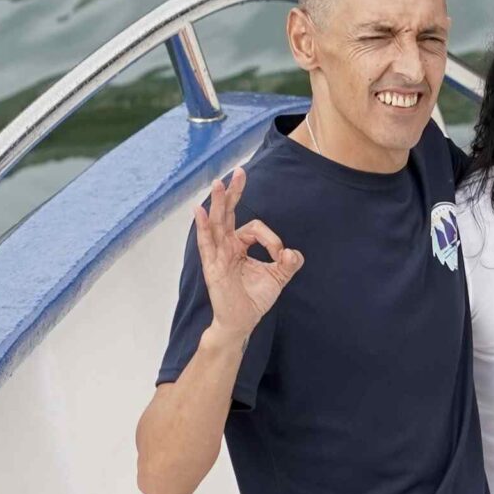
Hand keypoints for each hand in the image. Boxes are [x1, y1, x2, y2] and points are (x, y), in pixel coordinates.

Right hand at [194, 167, 302, 340]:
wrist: (241, 322)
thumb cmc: (254, 299)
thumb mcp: (277, 277)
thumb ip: (288, 263)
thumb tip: (293, 252)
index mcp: (239, 245)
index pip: (254, 228)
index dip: (271, 238)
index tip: (281, 255)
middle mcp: (226, 246)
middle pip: (227, 213)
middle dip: (233, 192)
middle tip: (239, 171)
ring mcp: (217, 254)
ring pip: (216, 223)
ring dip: (217, 203)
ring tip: (217, 183)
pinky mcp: (212, 266)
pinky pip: (206, 243)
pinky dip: (203, 227)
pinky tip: (200, 211)